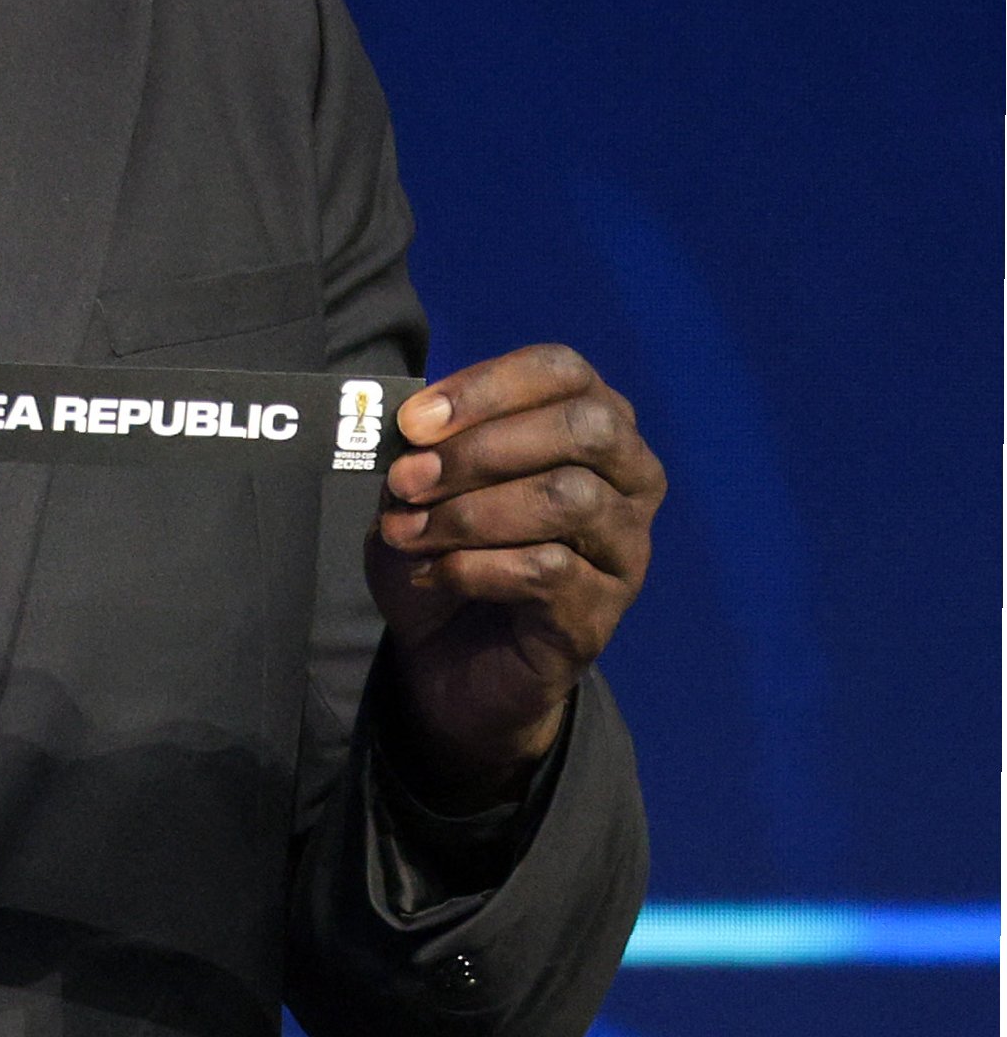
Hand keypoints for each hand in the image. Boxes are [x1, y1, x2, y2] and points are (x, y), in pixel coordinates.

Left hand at [366, 343, 664, 809]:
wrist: (449, 665)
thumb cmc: (446, 558)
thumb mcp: (421, 494)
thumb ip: (424, 454)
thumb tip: (415, 435)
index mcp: (590, 427)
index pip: (563, 372)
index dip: (486, 387)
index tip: (413, 421)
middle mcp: (629, 477)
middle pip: (584, 428)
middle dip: (481, 450)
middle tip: (407, 481)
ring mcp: (624, 546)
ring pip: (569, 498)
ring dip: (470, 513)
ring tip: (407, 534)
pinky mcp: (602, 611)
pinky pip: (550, 570)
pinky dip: (476, 567)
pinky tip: (433, 577)